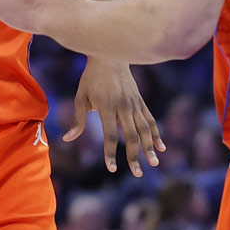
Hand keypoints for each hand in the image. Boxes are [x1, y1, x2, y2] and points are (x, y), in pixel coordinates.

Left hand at [72, 59, 162, 176]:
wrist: (110, 55)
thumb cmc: (92, 78)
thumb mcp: (81, 97)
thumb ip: (77, 119)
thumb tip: (68, 139)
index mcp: (107, 107)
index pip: (110, 135)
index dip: (111, 153)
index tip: (112, 168)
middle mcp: (123, 107)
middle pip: (131, 135)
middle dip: (135, 156)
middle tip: (138, 174)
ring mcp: (134, 104)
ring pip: (145, 129)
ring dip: (150, 147)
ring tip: (154, 164)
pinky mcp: (140, 102)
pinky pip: (150, 120)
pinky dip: (157, 134)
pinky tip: (161, 148)